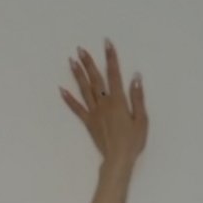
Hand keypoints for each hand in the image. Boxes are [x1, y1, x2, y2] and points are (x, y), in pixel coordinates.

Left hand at [60, 40, 148, 171]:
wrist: (118, 159)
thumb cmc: (133, 141)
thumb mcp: (141, 119)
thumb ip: (137, 97)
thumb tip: (135, 77)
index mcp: (118, 101)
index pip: (114, 74)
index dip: (111, 57)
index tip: (106, 43)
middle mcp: (104, 103)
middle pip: (95, 79)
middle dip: (89, 62)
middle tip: (80, 48)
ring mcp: (94, 112)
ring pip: (84, 89)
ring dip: (78, 74)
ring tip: (72, 61)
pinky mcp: (89, 122)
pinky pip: (77, 108)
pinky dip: (68, 99)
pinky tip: (61, 89)